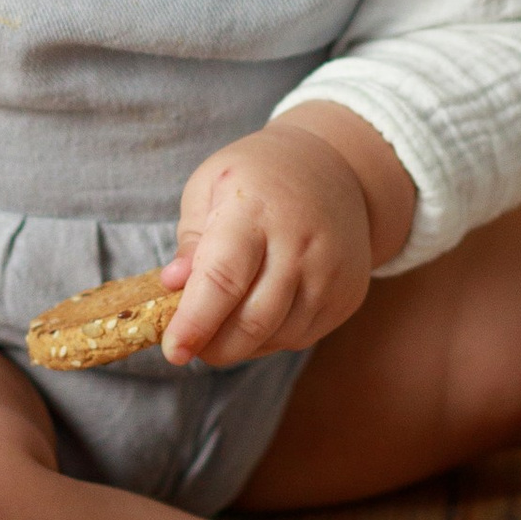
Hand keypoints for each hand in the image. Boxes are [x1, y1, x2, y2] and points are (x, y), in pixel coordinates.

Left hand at [160, 124, 375, 367]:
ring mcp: (330, 272)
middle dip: (214, 346)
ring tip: (221, 323)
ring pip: (277, 337)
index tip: (173, 350)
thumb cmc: (259, 177)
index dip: (195, 322)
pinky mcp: (347, 295)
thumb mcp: (210, 185)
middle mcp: (300, 244)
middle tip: (189, 344)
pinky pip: (301, 337)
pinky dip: (270, 339)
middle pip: (252, 320)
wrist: (339, 168)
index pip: (223, 278)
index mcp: (255, 210)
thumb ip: (190, 238)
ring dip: (241, 345)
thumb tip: (173, 285)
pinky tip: (257, 315)